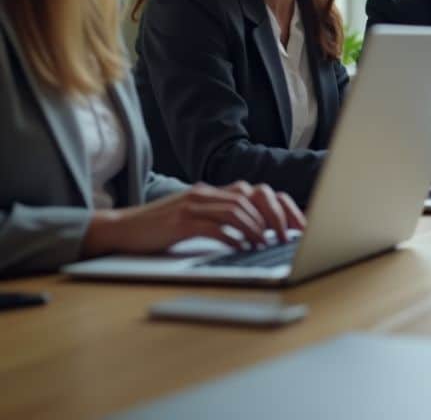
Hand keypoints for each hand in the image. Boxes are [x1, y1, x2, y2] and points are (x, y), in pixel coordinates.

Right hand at [82, 181, 305, 256]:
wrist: (122, 228)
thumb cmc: (162, 228)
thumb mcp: (197, 217)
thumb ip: (223, 217)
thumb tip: (261, 231)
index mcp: (214, 191)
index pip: (258, 192)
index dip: (281, 207)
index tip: (298, 226)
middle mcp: (207, 193)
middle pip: (253, 197)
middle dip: (275, 217)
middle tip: (287, 237)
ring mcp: (193, 204)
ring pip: (237, 210)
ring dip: (256, 229)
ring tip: (266, 244)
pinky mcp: (180, 221)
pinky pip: (215, 226)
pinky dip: (233, 237)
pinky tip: (242, 248)